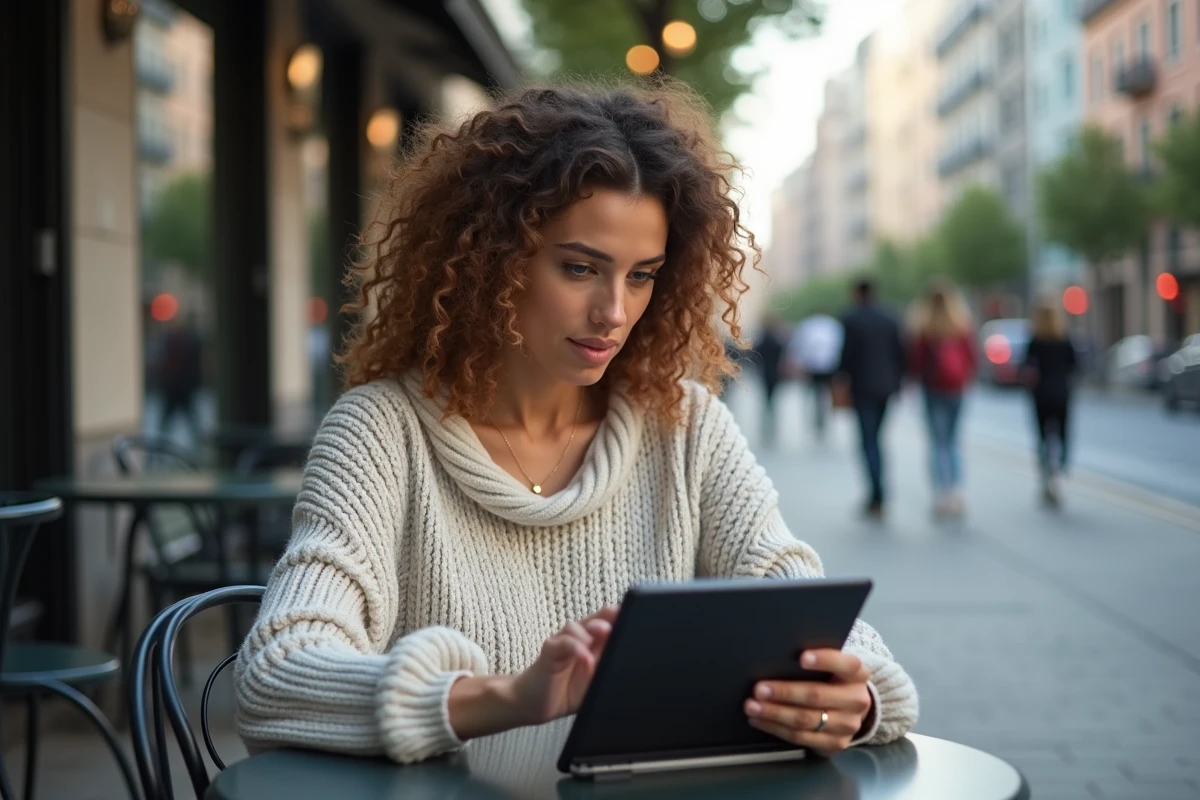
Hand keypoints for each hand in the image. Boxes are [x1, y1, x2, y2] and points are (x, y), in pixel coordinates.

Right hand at [510, 606, 618, 725]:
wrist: (534, 703)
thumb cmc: (566, 691)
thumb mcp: (594, 682)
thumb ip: (608, 668)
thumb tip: (629, 662)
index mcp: (594, 643)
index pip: (609, 623)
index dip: (621, 618)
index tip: (635, 615)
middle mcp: (579, 638)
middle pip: (596, 619)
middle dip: (609, 618)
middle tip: (622, 620)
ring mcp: (563, 642)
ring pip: (578, 626)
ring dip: (593, 631)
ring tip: (604, 635)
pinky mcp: (550, 650)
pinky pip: (563, 643)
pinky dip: (576, 648)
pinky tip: (585, 658)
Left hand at [744, 649, 872, 756]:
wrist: (851, 708)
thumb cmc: (832, 679)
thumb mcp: (833, 667)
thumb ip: (816, 660)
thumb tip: (778, 654)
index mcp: (857, 674)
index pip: (846, 664)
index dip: (824, 660)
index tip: (801, 657)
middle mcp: (857, 700)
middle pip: (817, 696)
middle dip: (784, 692)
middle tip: (759, 689)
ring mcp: (848, 725)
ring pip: (805, 720)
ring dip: (774, 713)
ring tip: (753, 706)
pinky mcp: (836, 743)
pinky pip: (801, 737)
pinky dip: (776, 728)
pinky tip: (760, 720)